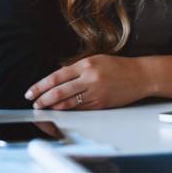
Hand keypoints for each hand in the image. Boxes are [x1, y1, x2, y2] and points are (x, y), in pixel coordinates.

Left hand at [25, 54, 151, 109]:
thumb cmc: (118, 67)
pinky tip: (61, 112)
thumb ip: (77, 68)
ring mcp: (96, 92)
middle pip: (59, 91)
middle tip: (35, 103)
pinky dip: (68, 111)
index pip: (57, 77)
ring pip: (68, 103)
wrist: (141, 76)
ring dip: (53, 107)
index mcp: (86, 64)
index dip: (41, 86)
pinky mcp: (102, 104)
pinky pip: (80, 110)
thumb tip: (58, 78)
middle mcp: (90, 78)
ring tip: (44, 109)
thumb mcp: (96, 60)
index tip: (31, 92)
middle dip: (43, 99)